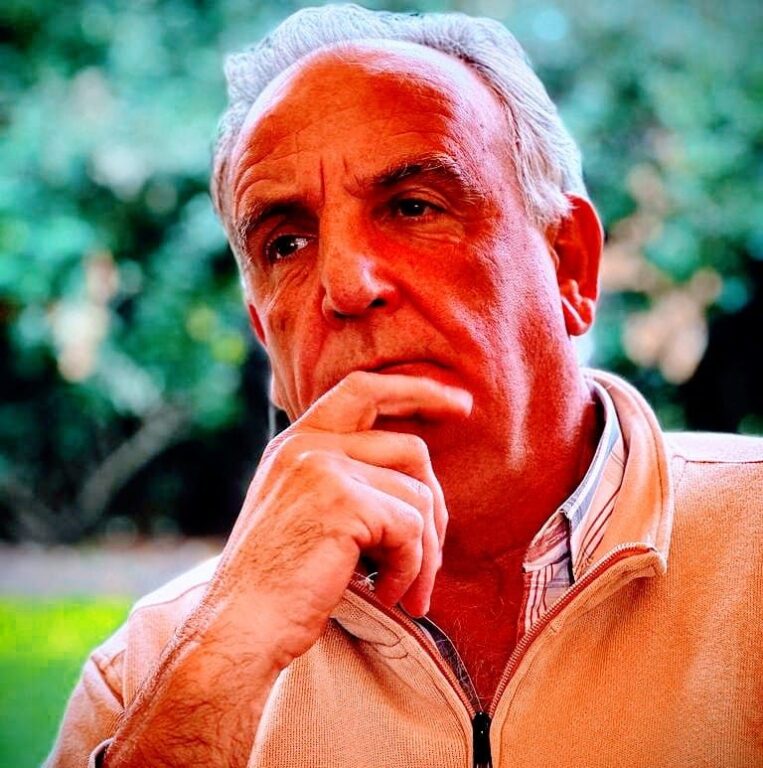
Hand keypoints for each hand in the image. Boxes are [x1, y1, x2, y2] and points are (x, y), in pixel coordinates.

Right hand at [203, 370, 472, 668]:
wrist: (237, 629)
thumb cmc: (278, 584)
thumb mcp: (303, 512)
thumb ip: (345, 481)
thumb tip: (419, 485)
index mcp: (298, 442)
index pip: (364, 389)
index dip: (416, 389)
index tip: (460, 403)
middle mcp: (308, 444)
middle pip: (410, 448)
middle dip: (438, 503)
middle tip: (435, 556)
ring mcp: (323, 468)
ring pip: (418, 497)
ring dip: (424, 555)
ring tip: (406, 591)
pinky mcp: (341, 502)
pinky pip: (410, 529)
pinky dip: (411, 570)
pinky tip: (387, 595)